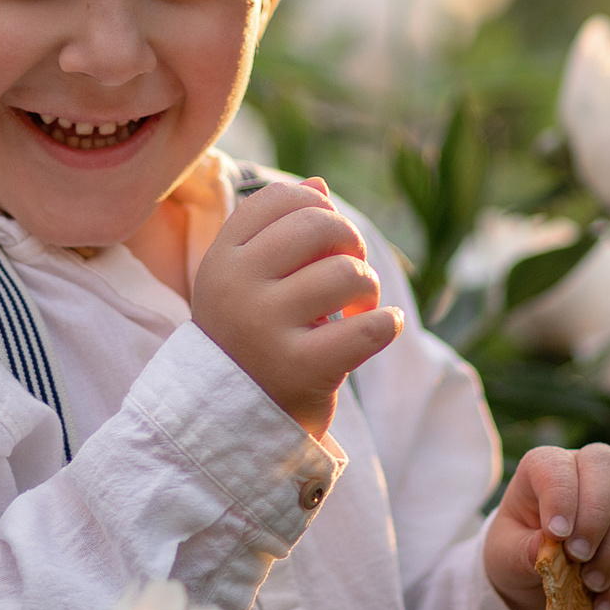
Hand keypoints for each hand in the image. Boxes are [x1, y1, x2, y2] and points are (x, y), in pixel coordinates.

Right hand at [192, 177, 402, 440]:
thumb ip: (278, 232)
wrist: (231, 424)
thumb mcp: (249, 282)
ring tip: (359, 309)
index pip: (281, 199)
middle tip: (353, 275)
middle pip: (318, 224)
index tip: (326, 242)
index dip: (318, 208)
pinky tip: (380, 329)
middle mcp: (236, 287)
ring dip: (368, 288)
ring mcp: (264, 328)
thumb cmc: (251, 341)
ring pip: (346, 272)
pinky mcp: (298, 369)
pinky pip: (367, 329)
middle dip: (351, 243)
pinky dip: (387, 324)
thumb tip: (318, 185)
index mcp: (222, 259)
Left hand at [484, 443, 609, 609]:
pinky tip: (605, 604)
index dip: (560, 495)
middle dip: (596, 515)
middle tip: (577, 557)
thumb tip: (542, 549)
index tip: (556, 534)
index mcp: (548, 468)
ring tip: (591, 585)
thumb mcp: (505, 557)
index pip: (557, 464)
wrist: (547, 586)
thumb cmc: (521, 555)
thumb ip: (520, 551)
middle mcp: (594, 473)